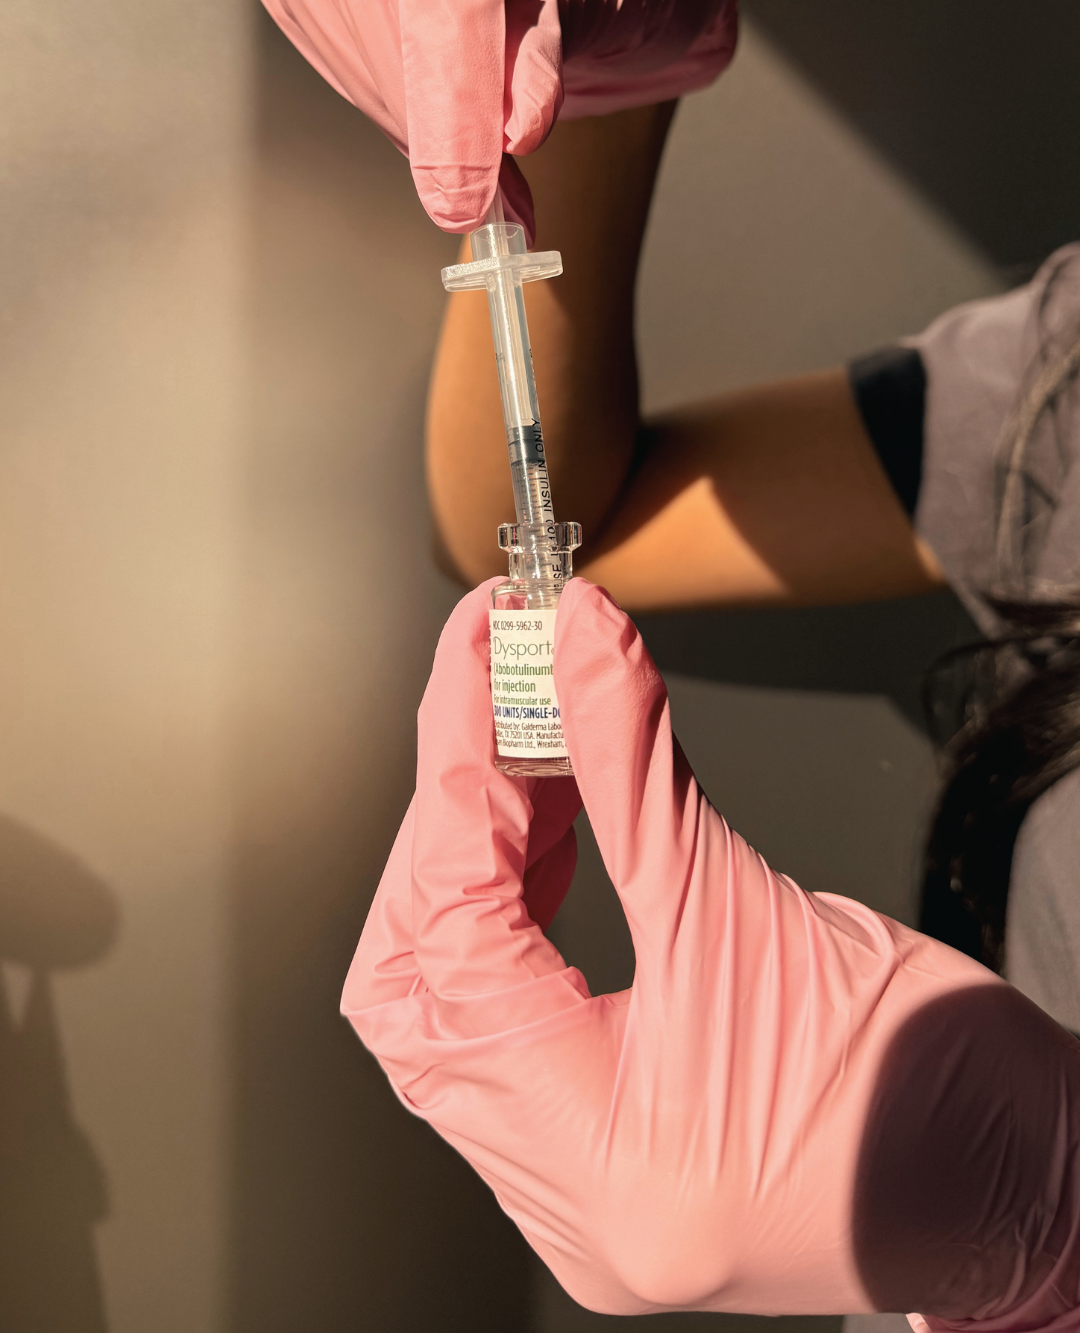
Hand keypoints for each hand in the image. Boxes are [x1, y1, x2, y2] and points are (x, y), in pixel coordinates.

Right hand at [226, 0, 737, 236]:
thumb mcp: (623, 3)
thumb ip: (551, 52)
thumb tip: (504, 130)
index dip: (444, 56)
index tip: (464, 174)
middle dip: (407, 85)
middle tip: (472, 188)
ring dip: (383, 91)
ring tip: (461, 159)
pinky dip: (360, 72)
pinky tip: (422, 118)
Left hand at [344, 580, 1079, 1323]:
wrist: (1030, 1187)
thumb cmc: (934, 1089)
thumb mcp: (766, 903)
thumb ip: (640, 764)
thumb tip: (574, 640)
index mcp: (602, 1158)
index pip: (453, 933)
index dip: (456, 770)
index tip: (484, 650)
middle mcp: (569, 1200)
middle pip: (418, 982)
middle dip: (445, 820)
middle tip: (491, 687)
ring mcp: (583, 1189)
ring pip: (452, 1002)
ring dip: (477, 855)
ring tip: (526, 735)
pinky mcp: (609, 1153)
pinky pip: (512, 1021)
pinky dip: (516, 907)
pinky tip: (548, 824)